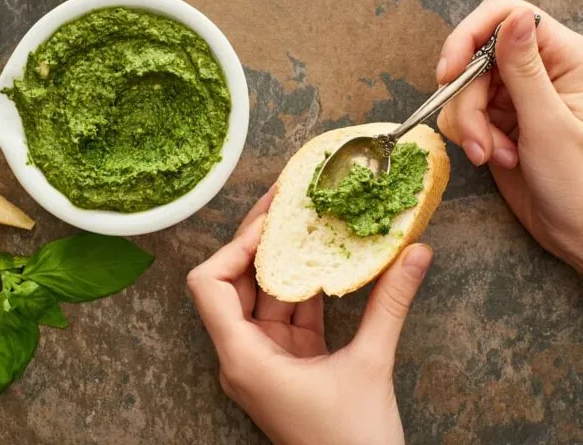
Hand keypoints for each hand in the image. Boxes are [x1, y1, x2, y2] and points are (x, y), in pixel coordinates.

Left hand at [187, 189, 433, 444]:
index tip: (272, 222)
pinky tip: (325, 259)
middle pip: (234, 283)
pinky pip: (288, 314)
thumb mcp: (372, 366)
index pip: (210, 286)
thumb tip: (416, 253)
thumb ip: (391, 305)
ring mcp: (264, 359)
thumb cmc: (352, 442)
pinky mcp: (287, 363)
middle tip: (288, 203)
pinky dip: (304, 287)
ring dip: (284, 260)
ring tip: (308, 220)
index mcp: (243, 358)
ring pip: (264, 296)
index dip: (234, 247)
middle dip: (260, 242)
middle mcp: (243, 356)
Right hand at [436, 0, 582, 271]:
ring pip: (464, 90)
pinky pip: (463, 115)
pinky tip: (493, 158)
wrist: (579, 232)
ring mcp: (516, 96)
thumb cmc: (580, 183)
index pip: (506, 15)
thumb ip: (524, 70)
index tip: (448, 73)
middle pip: (475, 58)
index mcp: (564, 57)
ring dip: (469, 126)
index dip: (469, 36)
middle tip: (478, 142)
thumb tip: (512, 17)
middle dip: (468, 103)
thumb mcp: (550, 124)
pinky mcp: (498, 121)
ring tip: (493, 156)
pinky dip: (468, 137)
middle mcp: (537, 70)